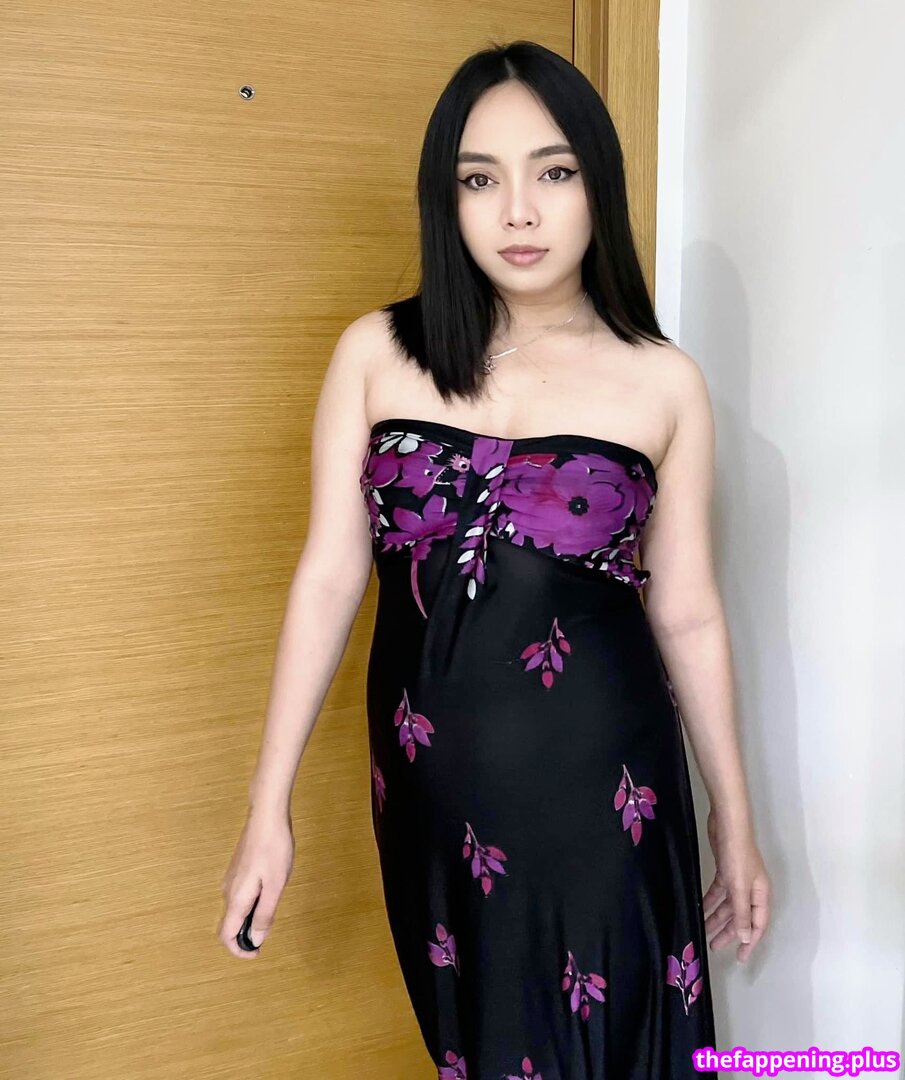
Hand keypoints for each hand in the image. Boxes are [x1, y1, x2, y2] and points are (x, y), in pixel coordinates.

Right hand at [218, 806, 294, 958]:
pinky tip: (269, 893)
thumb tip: (255, 939)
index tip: (255, 954)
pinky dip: (251, 904)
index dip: (238, 950)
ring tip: (272, 912)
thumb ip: (264, 914)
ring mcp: (232, 878)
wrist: (267, 816)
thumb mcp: (275, 885)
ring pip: (236, 909)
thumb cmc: (273, 848)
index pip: (226, 935)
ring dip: (250, 919)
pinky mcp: (238, 869)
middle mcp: (228, 890)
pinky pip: (241, 896)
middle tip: (268, 934)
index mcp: (236, 898)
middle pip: (230, 923)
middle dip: (246, 936)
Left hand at [702, 806, 769, 963]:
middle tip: (714, 947)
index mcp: (760, 894)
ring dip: (717, 918)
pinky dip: (711, 902)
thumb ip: (741, 913)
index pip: (757, 925)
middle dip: (729, 932)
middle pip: (741, 917)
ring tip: (704, 931)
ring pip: (728, 905)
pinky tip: (701, 909)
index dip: (750, 942)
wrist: (728, 823)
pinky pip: (719, 892)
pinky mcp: (725, 871)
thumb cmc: (737, 854)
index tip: (740, 958)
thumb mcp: (739, 887)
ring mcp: (738, 880)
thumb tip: (745, 937)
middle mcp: (751, 889)